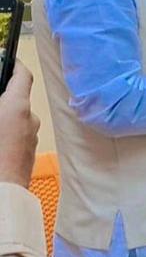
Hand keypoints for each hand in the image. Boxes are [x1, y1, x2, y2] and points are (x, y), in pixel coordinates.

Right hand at [0, 62, 39, 187]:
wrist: (2, 195)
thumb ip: (0, 102)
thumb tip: (2, 101)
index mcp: (17, 107)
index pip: (21, 75)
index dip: (13, 65)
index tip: (5, 60)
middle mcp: (30, 120)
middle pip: (15, 100)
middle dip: (1, 98)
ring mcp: (31, 139)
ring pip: (15, 121)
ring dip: (3, 119)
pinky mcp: (27, 156)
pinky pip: (15, 137)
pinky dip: (5, 135)